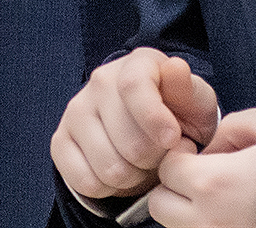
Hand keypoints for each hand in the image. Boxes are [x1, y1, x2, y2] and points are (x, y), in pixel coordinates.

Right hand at [52, 49, 222, 203]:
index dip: (153, 118)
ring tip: (142, 165)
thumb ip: (187, 88)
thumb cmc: (177, 115)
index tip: (172, 140)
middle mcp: (100, 82)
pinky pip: (85, 181)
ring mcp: (77, 111)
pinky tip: (120, 173)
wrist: (150, 132)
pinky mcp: (61, 141)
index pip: (133, 86)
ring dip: (133, 177)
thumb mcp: (194, 101)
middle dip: (153, 159)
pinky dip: (108, 189)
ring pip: (108, 166)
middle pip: (127, 139)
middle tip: (160, 155)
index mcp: (136, 64)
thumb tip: (175, 68)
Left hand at [150, 108, 255, 227]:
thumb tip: (214, 145)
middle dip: (172, 185)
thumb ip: (230, 128)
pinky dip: (204, 220)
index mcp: (215, 183)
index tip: (192, 149)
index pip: (166, 170)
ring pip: (176, 225)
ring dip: (186, 208)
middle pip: (159, 205)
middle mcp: (211, 220)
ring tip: (215, 193)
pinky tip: (229, 208)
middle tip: (196, 172)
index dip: (177, 153)